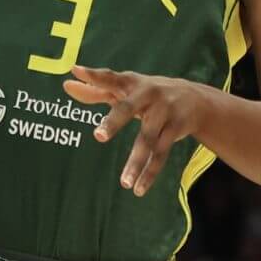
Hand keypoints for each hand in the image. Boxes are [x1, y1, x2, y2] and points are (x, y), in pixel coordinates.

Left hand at [64, 67, 208, 197]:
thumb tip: (66, 85)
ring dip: (136, 162)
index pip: (110, 78)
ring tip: (124, 183)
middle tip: (98, 136)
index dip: (93, 76)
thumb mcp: (125, 89)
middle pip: (128, 108)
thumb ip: (95, 89)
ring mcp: (163, 112)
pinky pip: (161, 154)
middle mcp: (148, 94)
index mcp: (131, 82)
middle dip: (114, 122)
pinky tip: (138, 189)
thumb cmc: (148, 93)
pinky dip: (150, 173)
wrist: (195, 98)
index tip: (76, 70)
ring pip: (147, 139)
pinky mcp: (175, 129)